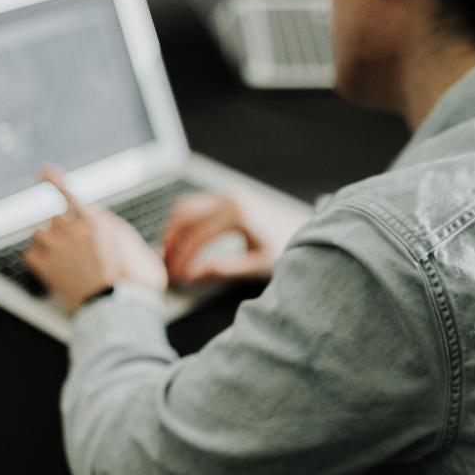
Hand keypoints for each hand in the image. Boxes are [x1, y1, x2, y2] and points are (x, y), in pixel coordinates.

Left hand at [24, 168, 166, 311]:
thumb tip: (154, 250)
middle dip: (64, 231)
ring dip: (48, 243)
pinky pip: (31, 255)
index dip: (55, 180)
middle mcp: (76, 228)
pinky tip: (47, 268)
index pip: (70, 193)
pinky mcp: (47, 266)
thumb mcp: (149, 258)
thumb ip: (144, 249)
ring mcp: (59, 246)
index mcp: (100, 221)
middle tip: (74, 250)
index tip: (43, 172)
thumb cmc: (138, 284)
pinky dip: (37, 260)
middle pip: (57, 218)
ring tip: (60, 258)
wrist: (121, 305)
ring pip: (40, 234)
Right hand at [162, 192, 308, 285]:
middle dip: (172, 245)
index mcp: (239, 214)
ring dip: (173, 231)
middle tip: (167, 269)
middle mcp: (231, 199)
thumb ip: (224, 269)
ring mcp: (229, 195)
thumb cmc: (288, 248)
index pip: (198, 237)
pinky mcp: (229, 198)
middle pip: (185, 218)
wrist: (308, 232)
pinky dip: (183, 223)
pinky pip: (195, 205)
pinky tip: (181, 243)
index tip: (178, 279)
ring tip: (170, 258)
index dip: (184, 260)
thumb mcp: (258, 265)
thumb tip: (193, 276)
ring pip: (185, 207)